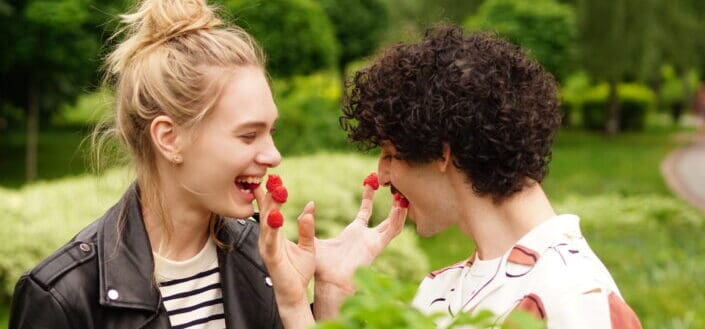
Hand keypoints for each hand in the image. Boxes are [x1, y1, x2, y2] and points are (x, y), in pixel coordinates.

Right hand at [255, 185, 315, 326]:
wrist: (294, 294)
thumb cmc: (298, 271)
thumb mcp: (307, 245)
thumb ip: (307, 226)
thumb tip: (310, 205)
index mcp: (274, 234)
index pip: (270, 210)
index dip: (270, 194)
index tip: (273, 178)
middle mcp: (267, 238)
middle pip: (266, 212)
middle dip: (269, 195)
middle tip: (272, 178)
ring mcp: (267, 248)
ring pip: (267, 224)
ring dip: (271, 207)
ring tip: (275, 192)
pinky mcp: (271, 258)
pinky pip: (271, 241)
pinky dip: (272, 229)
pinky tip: (276, 218)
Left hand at [313, 184, 406, 317]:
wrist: (329, 282)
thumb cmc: (322, 266)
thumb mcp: (314, 238)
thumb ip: (308, 222)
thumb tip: (309, 204)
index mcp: (354, 232)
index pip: (365, 211)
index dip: (368, 197)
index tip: (370, 182)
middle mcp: (366, 237)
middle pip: (385, 217)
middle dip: (391, 204)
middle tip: (396, 188)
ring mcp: (373, 242)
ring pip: (393, 225)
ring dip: (399, 212)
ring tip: (402, 198)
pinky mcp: (376, 247)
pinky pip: (391, 232)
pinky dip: (397, 221)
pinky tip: (400, 209)